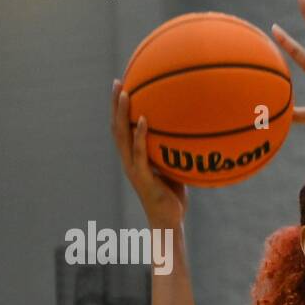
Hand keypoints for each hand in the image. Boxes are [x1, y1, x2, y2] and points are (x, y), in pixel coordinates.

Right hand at [110, 80, 187, 230]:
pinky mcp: (143, 178)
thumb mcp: (173, 169)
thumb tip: (189, 134)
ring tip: (124, 93)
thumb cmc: (173, 197)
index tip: (122, 86)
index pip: (122, 129)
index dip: (119, 109)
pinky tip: (145, 120)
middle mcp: (128, 161)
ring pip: (122, 137)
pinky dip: (141, 136)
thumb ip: (173, 152)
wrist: (169, 222)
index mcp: (132, 158)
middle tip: (117, 81)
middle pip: (116, 127)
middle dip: (115, 104)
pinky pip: (140, 153)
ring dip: (122, 114)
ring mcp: (133, 169)